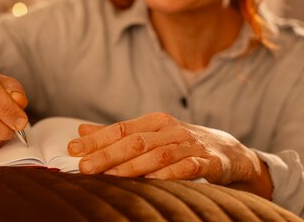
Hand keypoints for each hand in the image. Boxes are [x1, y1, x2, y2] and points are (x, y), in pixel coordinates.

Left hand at [67, 112, 271, 197]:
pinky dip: (169, 174)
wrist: (230, 151)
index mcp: (155, 121)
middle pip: (135, 141)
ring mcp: (191, 146)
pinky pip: (188, 168)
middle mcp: (171, 130)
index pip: (121, 128)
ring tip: (110, 177)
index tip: (72, 148)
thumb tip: (82, 130)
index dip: (96, 138)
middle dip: (107, 154)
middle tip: (84, 167)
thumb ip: (118, 133)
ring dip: (132, 166)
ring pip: (158, 154)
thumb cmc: (183, 143)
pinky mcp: (209, 163)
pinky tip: (152, 181)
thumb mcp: (151, 134)